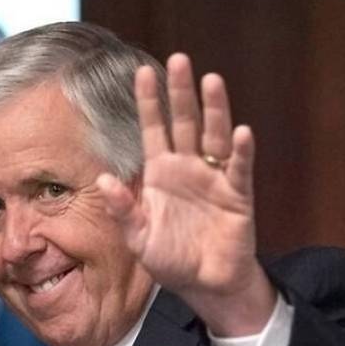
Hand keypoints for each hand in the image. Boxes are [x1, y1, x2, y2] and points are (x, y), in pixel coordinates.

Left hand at [97, 53, 275, 335]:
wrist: (205, 285)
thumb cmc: (171, 259)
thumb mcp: (138, 237)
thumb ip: (122, 210)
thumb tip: (103, 180)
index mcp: (161, 173)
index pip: (153, 129)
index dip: (149, 102)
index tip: (141, 72)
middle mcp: (188, 167)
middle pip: (184, 122)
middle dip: (180, 92)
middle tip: (178, 60)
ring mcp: (214, 178)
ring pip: (214, 136)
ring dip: (214, 109)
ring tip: (211, 81)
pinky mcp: (237, 195)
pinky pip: (239, 169)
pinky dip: (241, 152)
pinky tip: (241, 133)